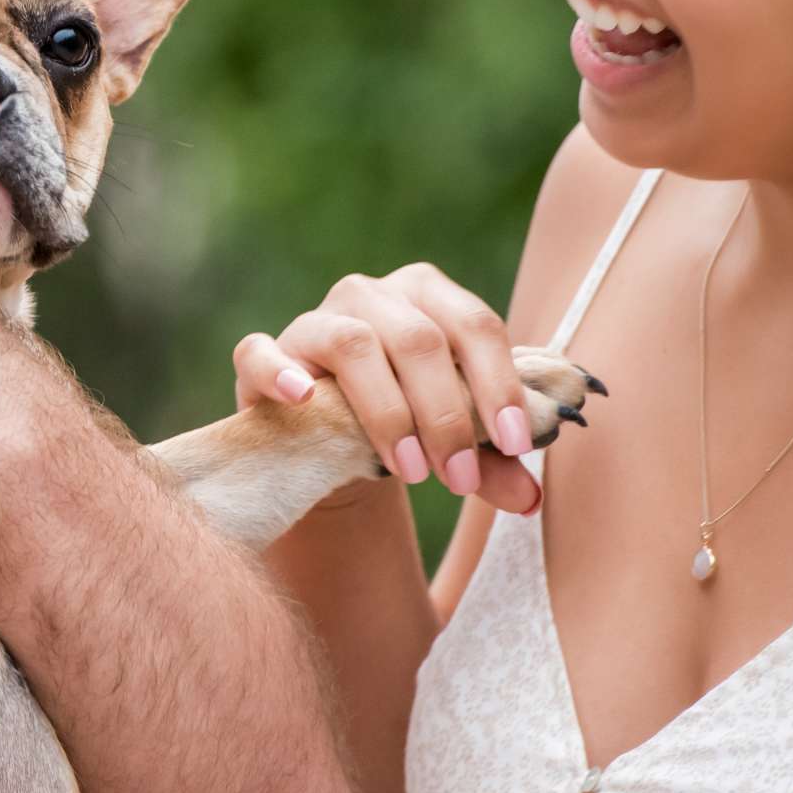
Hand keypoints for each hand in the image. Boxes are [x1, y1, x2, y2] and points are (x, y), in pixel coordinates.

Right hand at [232, 263, 542, 514]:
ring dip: (388, 412)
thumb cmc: (406, 424)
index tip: (515, 444)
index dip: (499, 384)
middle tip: (457, 479)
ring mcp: (315, 319)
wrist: (327, 439)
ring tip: (408, 471)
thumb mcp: (454, 440)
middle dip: (446, 415)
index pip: (475, 325)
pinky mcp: (264, 355)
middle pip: (420, 340)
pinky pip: (260, 351)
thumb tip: (532, 498)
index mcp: (429, 297)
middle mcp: (373, 294)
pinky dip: (279, 371)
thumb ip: (492, 462)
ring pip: (354, 343)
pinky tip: (303, 400)